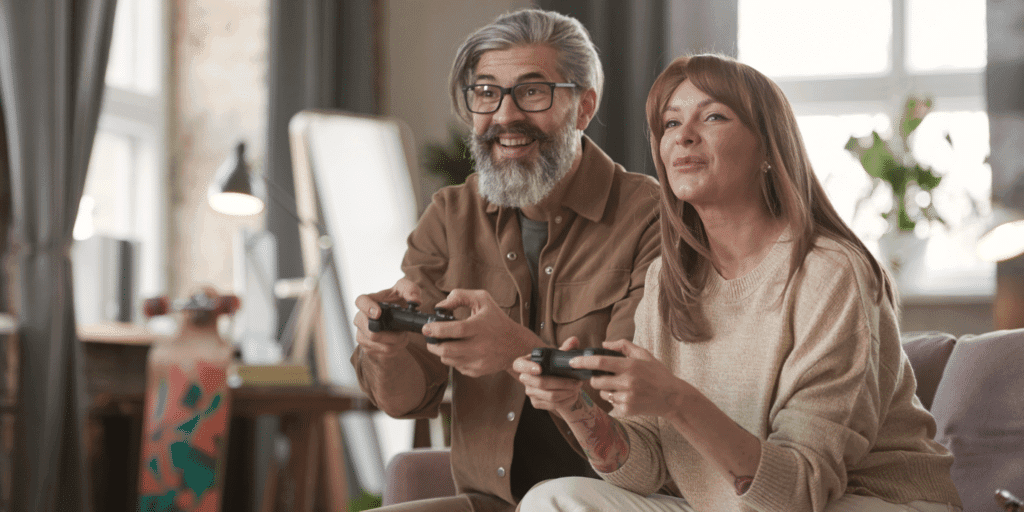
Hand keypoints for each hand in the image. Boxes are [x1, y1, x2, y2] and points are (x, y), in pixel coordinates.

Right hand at [352, 278, 422, 356]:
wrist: (397, 318)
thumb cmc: (397, 300)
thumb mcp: (406, 289)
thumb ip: (411, 290)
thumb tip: (415, 301)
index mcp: (368, 301)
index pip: (360, 301)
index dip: (367, 307)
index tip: (378, 313)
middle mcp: (360, 318)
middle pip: (371, 333)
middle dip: (392, 335)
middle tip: (404, 331)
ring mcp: (362, 334)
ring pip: (379, 345)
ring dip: (397, 342)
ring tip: (403, 335)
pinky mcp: (367, 347)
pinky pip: (383, 352)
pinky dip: (395, 349)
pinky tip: (398, 341)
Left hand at [422, 289, 539, 376]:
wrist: (514, 345)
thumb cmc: (496, 320)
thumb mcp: (483, 300)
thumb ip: (460, 296)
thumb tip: (440, 306)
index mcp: (481, 327)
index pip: (456, 330)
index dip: (437, 330)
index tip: (427, 328)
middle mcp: (480, 346)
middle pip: (447, 350)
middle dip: (432, 344)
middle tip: (430, 337)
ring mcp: (479, 361)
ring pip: (448, 360)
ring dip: (441, 351)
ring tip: (444, 342)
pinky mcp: (477, 371)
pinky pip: (456, 367)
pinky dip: (452, 359)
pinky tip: (459, 350)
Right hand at [513, 337, 583, 414]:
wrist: (549, 377)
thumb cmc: (551, 364)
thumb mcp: (556, 354)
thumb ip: (566, 348)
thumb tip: (574, 340)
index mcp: (523, 363)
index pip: (519, 365)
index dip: (528, 367)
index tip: (540, 369)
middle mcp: (524, 379)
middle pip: (541, 383)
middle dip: (562, 383)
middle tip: (576, 381)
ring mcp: (530, 392)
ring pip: (550, 396)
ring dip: (567, 392)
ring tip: (578, 387)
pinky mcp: (536, 403)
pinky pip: (552, 405)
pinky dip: (566, 401)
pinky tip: (574, 395)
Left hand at [574, 339, 692, 417]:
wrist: (672, 397)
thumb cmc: (657, 373)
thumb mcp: (644, 354)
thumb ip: (623, 346)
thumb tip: (603, 343)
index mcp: (630, 366)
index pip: (600, 362)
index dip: (583, 361)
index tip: (572, 362)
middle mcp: (628, 382)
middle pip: (596, 381)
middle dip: (594, 378)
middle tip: (602, 376)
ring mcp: (627, 397)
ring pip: (603, 393)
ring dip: (605, 389)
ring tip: (621, 386)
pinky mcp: (627, 409)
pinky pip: (612, 403)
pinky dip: (615, 399)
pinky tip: (628, 396)